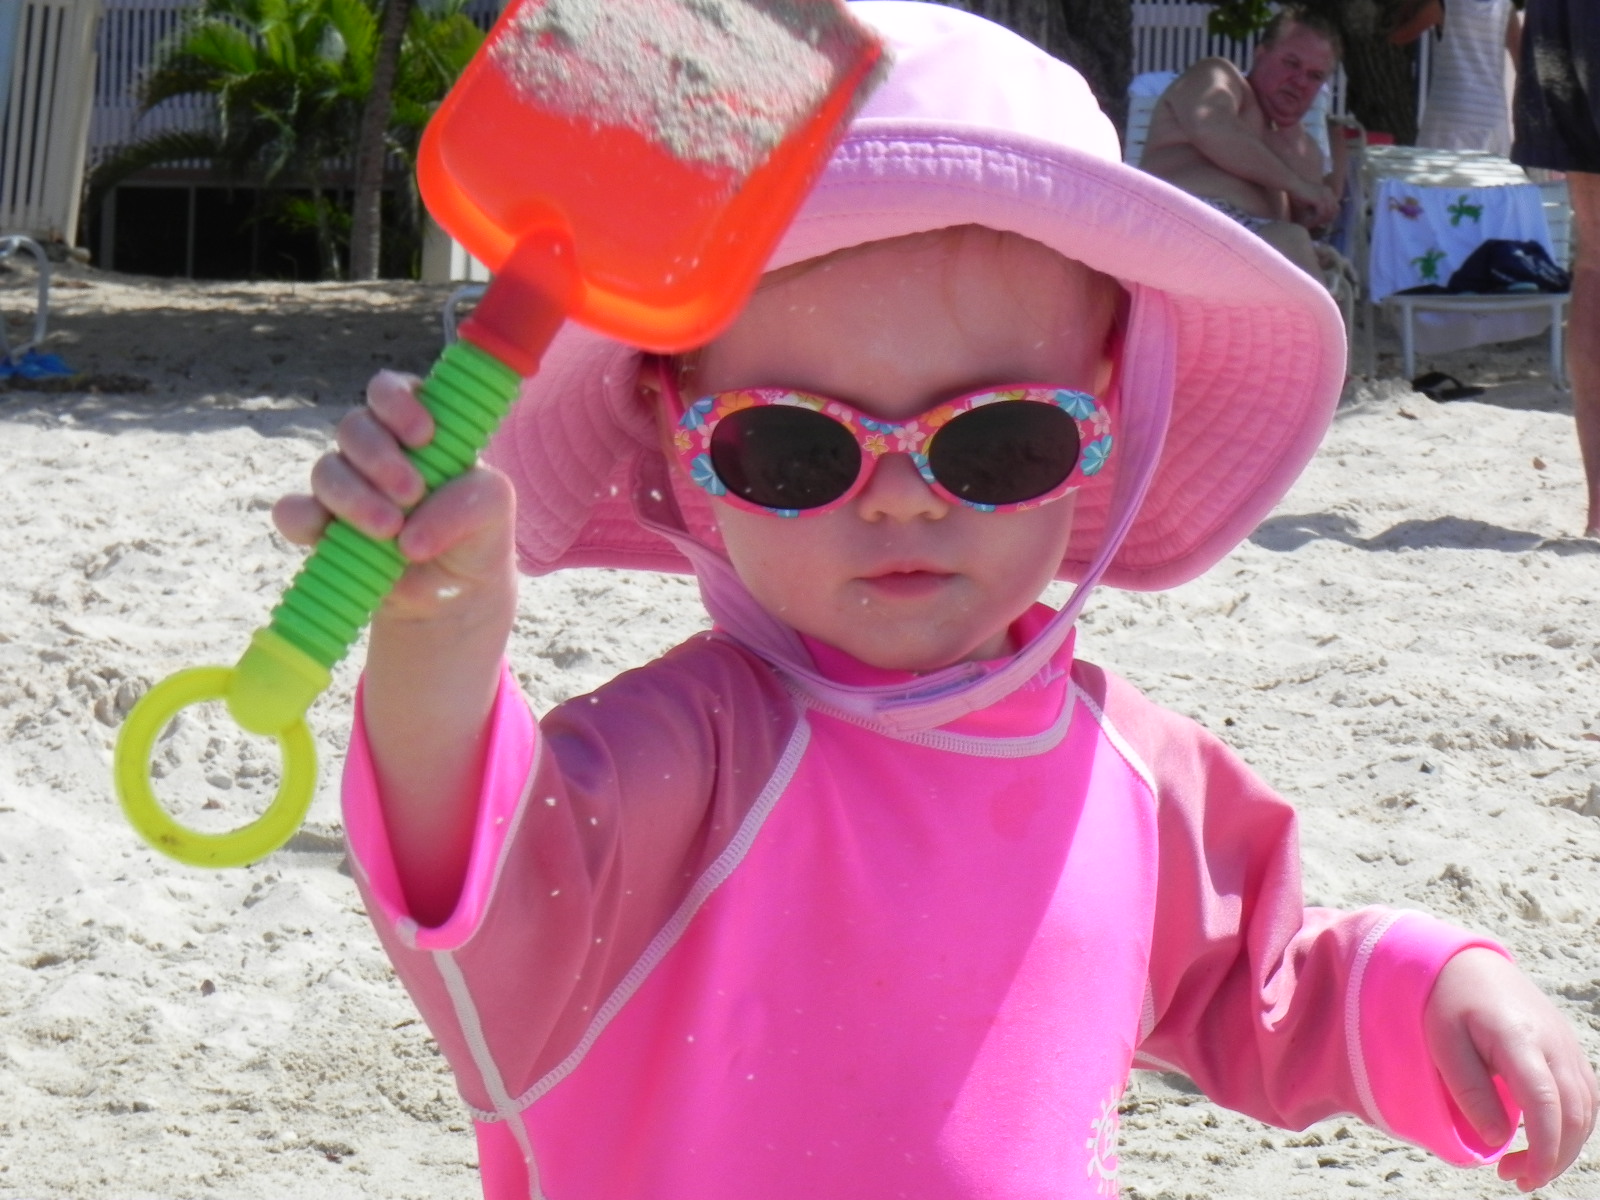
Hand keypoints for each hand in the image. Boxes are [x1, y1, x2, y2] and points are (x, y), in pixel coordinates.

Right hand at [272, 369, 517, 624]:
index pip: (390, 390)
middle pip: (354, 426)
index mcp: (416, 431)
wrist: (458, 599)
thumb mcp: (494, 510)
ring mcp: (344, 489)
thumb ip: (469, 502)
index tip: (423, 436)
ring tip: (391, 531)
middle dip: (380, 458)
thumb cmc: (477, 538)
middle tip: (411, 494)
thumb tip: (409, 534)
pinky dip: (308, 522)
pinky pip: (293, 512)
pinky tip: (332, 538)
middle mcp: (375, 452)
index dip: (397, 402)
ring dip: (354, 498)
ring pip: (325, 470)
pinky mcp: (320, 529)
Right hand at [1290, 181, 1338, 230]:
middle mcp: (1329, 192)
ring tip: (1312, 225)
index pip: (1335, 206)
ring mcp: (1325, 196)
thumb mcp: (1310, 199)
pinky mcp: (1320, 200)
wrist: (1293, 184)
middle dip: (1326, 219)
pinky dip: (1316, 220)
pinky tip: (1309, 223)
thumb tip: (1319, 218)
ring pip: (1328, 213)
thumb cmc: (1297, 192)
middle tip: (1317, 225)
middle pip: (1334, 210)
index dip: (1330, 215)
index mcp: (1328, 191)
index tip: (1321, 221)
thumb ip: (1317, 206)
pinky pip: (1321, 214)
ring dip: (1320, 221)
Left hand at [1424, 948, 1598, 1191]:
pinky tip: (1544, 1137)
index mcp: (1519, 1038)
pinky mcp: (1569, 1048)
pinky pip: (1585, 1094)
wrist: (1467, 962)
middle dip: (1553, 1157)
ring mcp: (1567, 1044)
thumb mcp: (1443, 1043)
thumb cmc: (1447, 1002)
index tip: (1525, 1178)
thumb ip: (1470, 1090)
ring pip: (1586, 1108)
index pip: (1545, 1102)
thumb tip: (1496, 1139)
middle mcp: (1554, 1042)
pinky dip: (1571, 1124)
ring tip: (1525, 1166)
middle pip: (1574, 1112)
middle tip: (1514, 1178)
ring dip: (1564, 1145)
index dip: (1544, 1148)